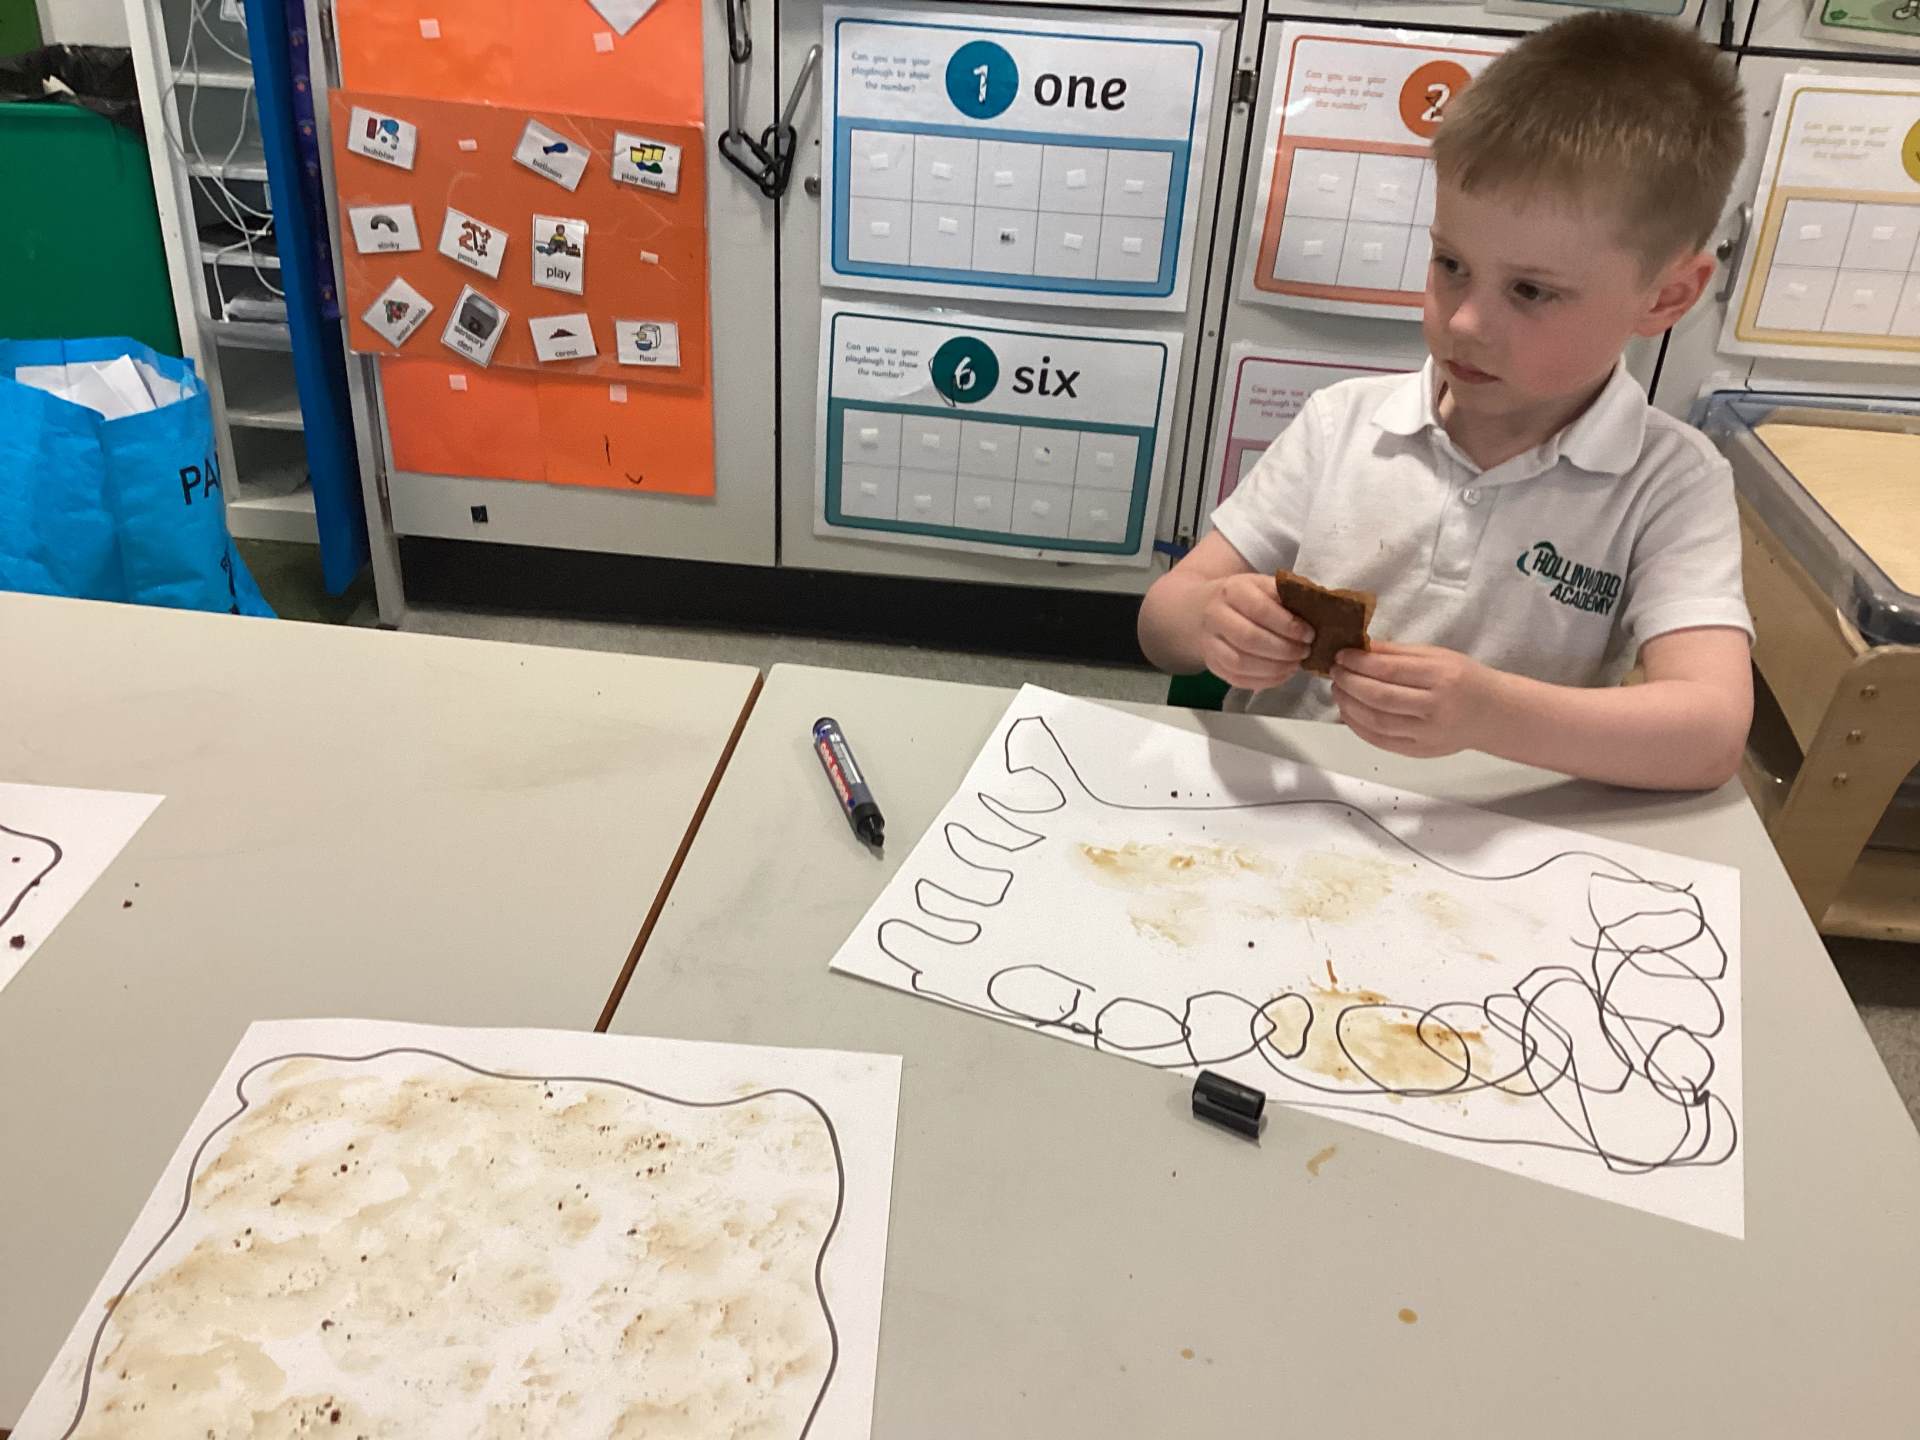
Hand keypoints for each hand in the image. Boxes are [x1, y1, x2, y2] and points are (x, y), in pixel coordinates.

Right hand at [1197, 574, 1312, 690]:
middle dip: (1284, 649)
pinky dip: (1264, 681)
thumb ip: (1286, 597)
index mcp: (1233, 590)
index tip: (1309, 634)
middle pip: (1250, 639)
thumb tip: (1318, 613)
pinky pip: (1237, 679)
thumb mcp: (1263, 585)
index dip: (1288, 626)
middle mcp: (1216, 616)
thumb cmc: (1245, 596)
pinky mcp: (1212, 664)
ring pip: (1241, 662)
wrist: (1203, 607)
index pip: (1261, 610)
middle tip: (1305, 652)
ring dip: (1275, 668)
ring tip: (1295, 664)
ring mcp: (1210, 642)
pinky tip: (1282, 674)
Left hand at [1331, 642, 1497, 757]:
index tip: (1341, 655)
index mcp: (1441, 676)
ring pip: (1375, 721)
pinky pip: (1380, 741)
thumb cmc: (1464, 679)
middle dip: (1349, 682)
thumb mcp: (1436, 656)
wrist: (1493, 714)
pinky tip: (1348, 712)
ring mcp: (1427, 734)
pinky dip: (1357, 727)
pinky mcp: (1420, 751)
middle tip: (1335, 672)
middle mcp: (1434, 707)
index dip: (1358, 663)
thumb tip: (1359, 648)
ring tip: (1338, 690)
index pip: (1389, 670)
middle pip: (1378, 697)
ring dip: (1348, 705)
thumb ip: (1397, 653)